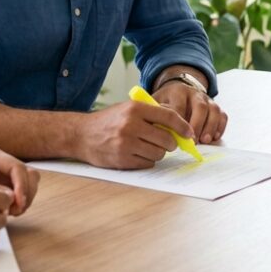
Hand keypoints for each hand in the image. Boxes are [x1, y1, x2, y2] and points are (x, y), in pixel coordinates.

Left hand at [0, 146, 39, 215]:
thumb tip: (10, 199)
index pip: (18, 168)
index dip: (22, 185)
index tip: (18, 203)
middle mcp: (1, 164)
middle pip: (28, 175)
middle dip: (27, 193)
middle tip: (16, 210)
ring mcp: (3, 176)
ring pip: (28, 185)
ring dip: (24, 200)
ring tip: (11, 213)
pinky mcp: (2, 188)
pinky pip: (19, 195)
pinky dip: (18, 204)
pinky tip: (7, 213)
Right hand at [78, 100, 194, 169]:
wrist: (81, 135)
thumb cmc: (109, 121)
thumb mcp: (128, 108)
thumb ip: (152, 112)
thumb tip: (179, 123)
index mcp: (135, 108)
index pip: (168, 117)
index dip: (183, 126)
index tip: (189, 134)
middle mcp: (131, 125)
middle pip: (166, 139)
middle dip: (171, 143)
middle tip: (168, 143)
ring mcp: (126, 143)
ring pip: (158, 153)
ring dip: (158, 152)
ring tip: (149, 147)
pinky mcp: (122, 159)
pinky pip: (147, 163)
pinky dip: (147, 160)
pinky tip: (138, 154)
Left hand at [153, 81, 226, 143]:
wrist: (178, 89)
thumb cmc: (166, 101)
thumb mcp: (157, 102)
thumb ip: (157, 113)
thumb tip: (158, 130)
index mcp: (178, 91)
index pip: (180, 106)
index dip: (180, 122)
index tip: (178, 136)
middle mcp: (195, 93)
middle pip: (200, 106)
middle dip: (198, 125)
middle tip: (193, 141)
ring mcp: (207, 99)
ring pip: (214, 110)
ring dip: (210, 126)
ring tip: (205, 140)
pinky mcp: (215, 106)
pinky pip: (223, 115)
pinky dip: (220, 126)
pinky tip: (215, 137)